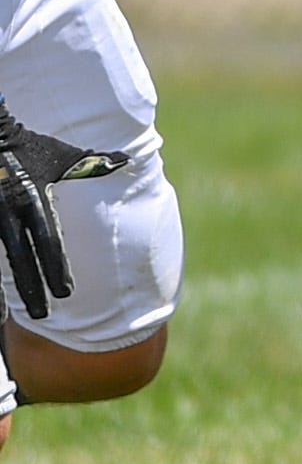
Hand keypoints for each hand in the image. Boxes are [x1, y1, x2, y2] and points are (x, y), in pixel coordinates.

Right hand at [0, 99, 119, 319]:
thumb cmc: (28, 143)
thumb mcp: (62, 153)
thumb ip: (93, 162)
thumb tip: (128, 160)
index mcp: (34, 200)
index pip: (47, 241)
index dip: (56, 268)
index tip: (66, 293)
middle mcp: (8, 212)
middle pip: (21, 259)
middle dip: (32, 289)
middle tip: (44, 315)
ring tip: (2, 320)